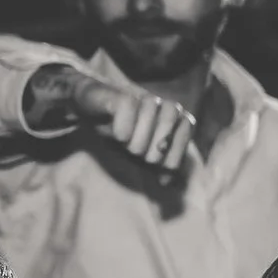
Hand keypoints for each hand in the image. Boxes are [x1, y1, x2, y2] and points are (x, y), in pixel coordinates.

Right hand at [74, 74, 195, 176]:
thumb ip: (157, 165)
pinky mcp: (118, 95)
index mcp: (172, 117)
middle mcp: (159, 104)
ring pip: (151, 109)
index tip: (160, 168)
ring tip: (127, 146)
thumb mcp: (141, 154)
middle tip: (140, 156)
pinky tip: (119, 136)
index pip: (186, 126)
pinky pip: (129, 106)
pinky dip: (125, 125)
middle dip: (157, 144)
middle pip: (171, 118)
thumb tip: (167, 182)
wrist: (91, 110)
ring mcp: (139, 97)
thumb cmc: (122, 133)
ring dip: (140, 136)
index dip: (176, 148)